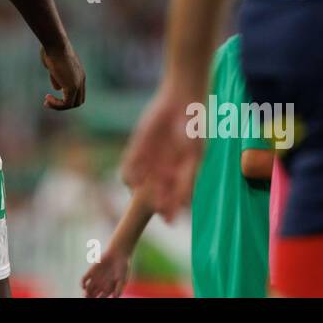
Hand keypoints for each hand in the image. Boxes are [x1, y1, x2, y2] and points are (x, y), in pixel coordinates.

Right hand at [41, 44, 85, 109]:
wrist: (55, 45)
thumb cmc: (52, 51)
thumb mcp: (54, 66)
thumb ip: (57, 78)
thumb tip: (57, 89)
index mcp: (79, 74)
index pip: (77, 92)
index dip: (66, 97)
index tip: (51, 95)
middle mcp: (81, 80)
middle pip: (78, 101)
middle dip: (63, 104)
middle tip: (48, 102)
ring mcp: (78, 84)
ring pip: (72, 104)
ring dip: (58, 106)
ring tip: (46, 102)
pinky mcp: (72, 87)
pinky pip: (66, 104)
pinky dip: (56, 105)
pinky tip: (47, 98)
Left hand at [82, 246, 129, 297]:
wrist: (118, 254)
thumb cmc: (122, 268)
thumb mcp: (122, 278)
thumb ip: (119, 288)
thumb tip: (115, 297)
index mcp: (109, 288)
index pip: (102, 298)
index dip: (99, 299)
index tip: (99, 298)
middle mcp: (101, 285)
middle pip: (93, 295)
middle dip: (90, 297)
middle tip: (89, 297)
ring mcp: (96, 278)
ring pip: (88, 289)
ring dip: (86, 293)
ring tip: (87, 294)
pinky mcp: (91, 271)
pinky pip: (84, 279)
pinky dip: (82, 284)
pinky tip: (83, 287)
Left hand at [121, 82, 203, 220]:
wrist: (180, 104)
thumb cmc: (193, 132)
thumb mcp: (193, 158)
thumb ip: (186, 181)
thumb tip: (181, 205)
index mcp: (179, 179)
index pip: (170, 203)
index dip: (168, 212)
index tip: (167, 218)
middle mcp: (162, 175)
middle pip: (153, 197)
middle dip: (153, 203)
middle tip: (155, 206)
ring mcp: (148, 164)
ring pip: (139, 187)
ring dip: (140, 192)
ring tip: (144, 192)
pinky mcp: (136, 151)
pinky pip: (128, 169)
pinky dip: (129, 176)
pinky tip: (133, 178)